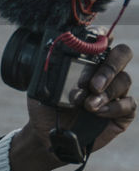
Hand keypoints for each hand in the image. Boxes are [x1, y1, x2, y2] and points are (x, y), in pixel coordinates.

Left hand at [11, 43, 134, 170]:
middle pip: (122, 54)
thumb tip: (51, 52)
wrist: (48, 134)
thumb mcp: (41, 84)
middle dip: (110, 66)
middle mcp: (105, 71)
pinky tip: (98, 113)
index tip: (95, 41)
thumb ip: (49, 67)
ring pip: (124, 80)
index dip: (103, 36)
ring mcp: (116, 91)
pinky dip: (113, 107)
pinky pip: (128, 103)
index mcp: (88, 59)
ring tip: (87, 105)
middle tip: (92, 85)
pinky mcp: (123, 111)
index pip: (103, 39)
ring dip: (105, 92)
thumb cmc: (46, 105)